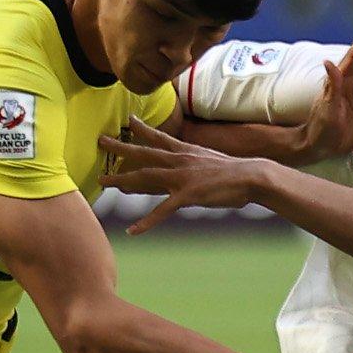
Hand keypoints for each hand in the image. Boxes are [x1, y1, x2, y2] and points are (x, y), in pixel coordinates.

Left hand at [99, 119, 261, 231]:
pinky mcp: (187, 195)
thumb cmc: (235, 173)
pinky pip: (161, 211)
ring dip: (121, 180)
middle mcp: (180, 161)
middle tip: (100, 141)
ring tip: (102, 182)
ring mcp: (181, 178)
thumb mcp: (211, 163)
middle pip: (144, 153)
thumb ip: (194, 167)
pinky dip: (146, 222)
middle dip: (120, 147)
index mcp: (186, 153)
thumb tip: (185, 171)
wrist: (252, 176)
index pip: (160, 138)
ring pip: (145, 177)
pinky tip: (132, 231)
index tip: (129, 121)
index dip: (142, 130)